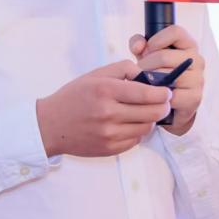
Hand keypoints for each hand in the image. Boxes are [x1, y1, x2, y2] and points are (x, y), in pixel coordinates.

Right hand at [36, 60, 171, 157]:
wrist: (51, 126)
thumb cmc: (74, 97)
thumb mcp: (95, 75)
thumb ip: (122, 69)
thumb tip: (146, 75)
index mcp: (105, 91)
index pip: (145, 93)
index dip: (162, 93)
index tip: (167, 91)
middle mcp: (108, 114)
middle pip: (151, 112)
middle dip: (162, 107)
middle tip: (164, 102)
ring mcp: (109, 134)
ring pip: (146, 127)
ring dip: (150, 119)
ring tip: (146, 112)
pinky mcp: (110, 149)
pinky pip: (135, 140)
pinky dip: (137, 132)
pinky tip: (130, 124)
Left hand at [129, 25, 204, 133]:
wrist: (170, 102)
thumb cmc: (158, 73)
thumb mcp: (147, 55)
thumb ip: (138, 43)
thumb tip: (139, 47)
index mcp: (188, 44)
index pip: (175, 32)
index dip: (155, 40)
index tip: (146, 51)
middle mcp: (197, 59)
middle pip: (164, 56)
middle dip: (145, 65)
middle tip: (138, 72)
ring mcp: (198, 79)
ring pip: (166, 76)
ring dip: (150, 81)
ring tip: (144, 83)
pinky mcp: (195, 97)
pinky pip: (171, 95)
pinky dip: (158, 97)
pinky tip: (154, 96)